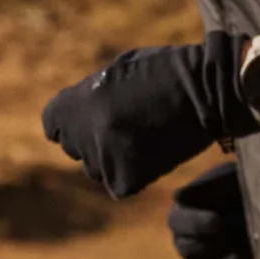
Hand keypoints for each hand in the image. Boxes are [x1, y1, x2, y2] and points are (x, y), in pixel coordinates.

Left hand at [41, 32, 254, 198]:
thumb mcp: (116, 72)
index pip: (53, 126)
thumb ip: (90, 97)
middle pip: (78, 150)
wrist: (206, 92)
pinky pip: (120, 186)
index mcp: (75, 103)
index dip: (72, 124)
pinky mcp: (125, 182)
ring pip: (99, 170)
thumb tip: (77, 121)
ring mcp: (104, 160)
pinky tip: (156, 153)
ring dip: (117, 160)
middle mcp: (84, 134)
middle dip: (98, 142)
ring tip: (146, 137)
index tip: (93, 122)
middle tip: (131, 127)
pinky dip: (136, 176)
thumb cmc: (165, 73)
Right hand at [168, 160, 254, 258]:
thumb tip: (178, 197)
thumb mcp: (228, 179)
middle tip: (241, 233)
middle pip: (189, 250)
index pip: (179, 225)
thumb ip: (208, 187)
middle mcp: (184, 241)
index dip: (198, 225)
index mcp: (181, 215)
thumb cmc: (241, 185)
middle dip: (216, 244)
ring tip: (245, 254)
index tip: (218, 221)